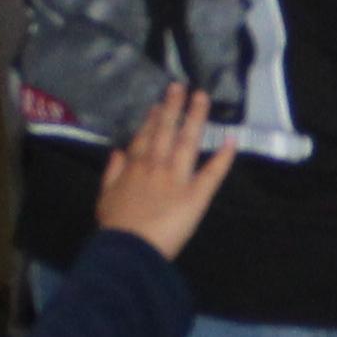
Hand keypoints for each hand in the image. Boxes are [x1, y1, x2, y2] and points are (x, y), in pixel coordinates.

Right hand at [95, 77, 235, 253]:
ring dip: (195, 118)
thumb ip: (111, 173)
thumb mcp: (104, 198)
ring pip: (187, 142)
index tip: (157, 105)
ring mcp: (178, 179)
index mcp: (135, 169)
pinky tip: (231, 141)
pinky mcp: (196, 196)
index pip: (144, 139)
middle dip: (173, 107)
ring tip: (201, 97)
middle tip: (180, 86)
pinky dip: (223, 158)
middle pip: (166, 131)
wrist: (129, 250)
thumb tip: (118, 151)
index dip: (151, 121)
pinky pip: (211, 174)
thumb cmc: (115, 228)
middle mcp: (156, 167)